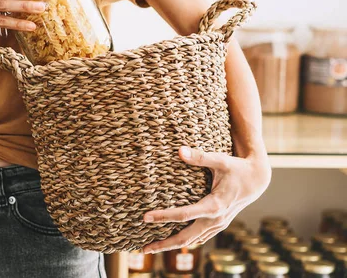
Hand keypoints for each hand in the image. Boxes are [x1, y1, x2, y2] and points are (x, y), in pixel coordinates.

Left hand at [142, 145, 270, 252]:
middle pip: (186, 237)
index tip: (145, 217)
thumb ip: (200, 157)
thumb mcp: (220, 160)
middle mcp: (216, 219)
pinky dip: (185, 241)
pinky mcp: (218, 225)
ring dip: (172, 245)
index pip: (184, 215)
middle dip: (164, 244)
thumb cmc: (237, 168)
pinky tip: (171, 242)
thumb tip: (179, 151)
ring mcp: (218, 225)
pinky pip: (199, 237)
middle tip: (143, 248)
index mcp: (215, 205)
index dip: (164, 216)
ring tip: (151, 248)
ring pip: (192, 241)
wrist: (257, 179)